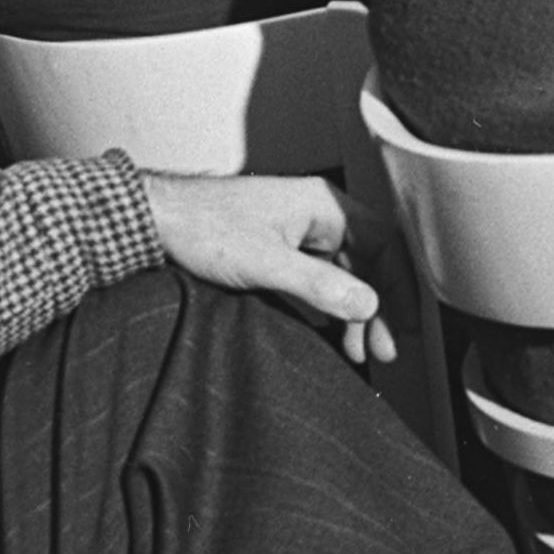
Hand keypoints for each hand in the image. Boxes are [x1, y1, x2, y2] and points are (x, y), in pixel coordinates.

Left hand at [144, 171, 389, 364]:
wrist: (153, 220)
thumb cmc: (200, 225)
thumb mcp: (266, 262)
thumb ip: (319, 286)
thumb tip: (366, 304)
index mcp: (322, 205)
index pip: (383, 243)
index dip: (397, 286)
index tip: (399, 322)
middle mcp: (315, 215)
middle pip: (365, 263)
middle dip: (375, 308)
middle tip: (381, 347)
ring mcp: (295, 232)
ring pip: (341, 274)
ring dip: (352, 311)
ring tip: (357, 349)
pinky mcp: (277, 249)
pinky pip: (317, 279)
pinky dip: (327, 306)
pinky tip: (329, 331)